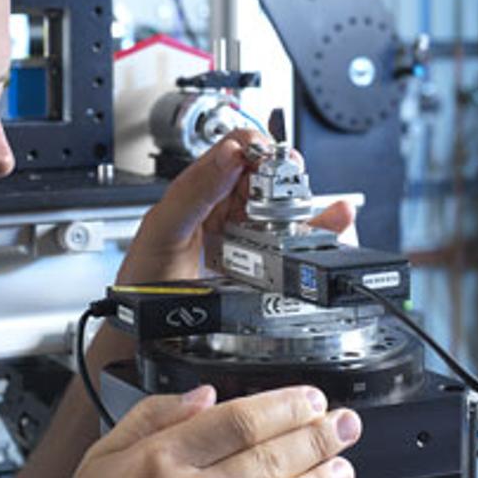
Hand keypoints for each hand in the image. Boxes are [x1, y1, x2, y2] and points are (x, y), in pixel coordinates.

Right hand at [73, 385, 360, 477]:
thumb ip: (152, 415)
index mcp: (159, 460)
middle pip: (267, 459)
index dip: (282, 407)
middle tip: (344, 424)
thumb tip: (203, 394)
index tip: (310, 399)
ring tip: (342, 466)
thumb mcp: (101, 456)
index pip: (237, 422)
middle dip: (314, 438)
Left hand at [117, 130, 354, 284]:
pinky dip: (319, 230)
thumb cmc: (142, 277)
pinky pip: (294, 241)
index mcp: (199, 187)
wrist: (145, 330)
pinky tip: (334, 222)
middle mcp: (225, 206)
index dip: (258, 148)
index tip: (268, 164)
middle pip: (269, 176)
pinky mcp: (262, 263)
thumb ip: (193, 190)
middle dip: (286, 179)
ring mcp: (245, 234)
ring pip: (285, 208)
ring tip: (315, 209)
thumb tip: (231, 153)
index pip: (238, 147)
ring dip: (306, 203)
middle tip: (286, 194)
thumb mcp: (162, 228)